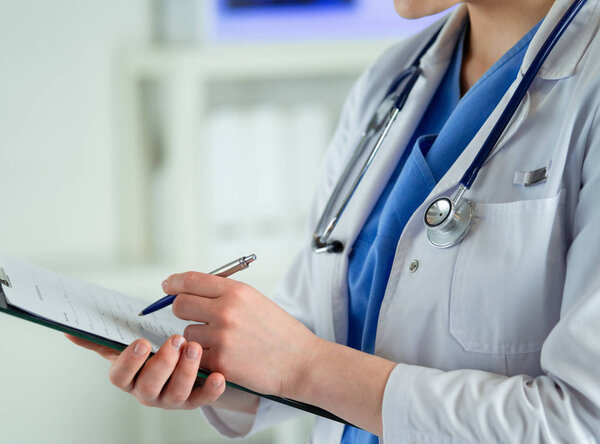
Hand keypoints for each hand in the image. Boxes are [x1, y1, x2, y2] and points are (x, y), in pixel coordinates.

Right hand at [65, 333, 225, 408]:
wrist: (179, 363)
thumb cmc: (151, 348)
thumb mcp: (127, 343)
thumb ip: (102, 338)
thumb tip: (69, 329)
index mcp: (128, 376)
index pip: (120, 375)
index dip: (129, 361)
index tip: (140, 342)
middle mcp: (146, 391)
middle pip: (150, 385)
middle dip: (163, 362)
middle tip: (177, 339)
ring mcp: (170, 398)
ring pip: (176, 393)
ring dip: (186, 371)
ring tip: (194, 347)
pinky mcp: (194, 399)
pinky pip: (203, 399)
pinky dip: (212, 389)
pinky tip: (219, 376)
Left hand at [165, 272, 319, 398]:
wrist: (300, 361)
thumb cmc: (278, 331)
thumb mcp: (255, 300)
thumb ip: (224, 294)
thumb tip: (188, 290)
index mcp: (236, 291)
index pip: (191, 280)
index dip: (174, 282)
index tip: (167, 285)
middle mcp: (226, 311)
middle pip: (180, 305)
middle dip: (182, 310)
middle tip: (194, 317)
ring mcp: (222, 338)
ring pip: (186, 334)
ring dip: (197, 339)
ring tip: (224, 342)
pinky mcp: (220, 362)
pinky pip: (196, 356)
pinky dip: (206, 358)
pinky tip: (227, 358)